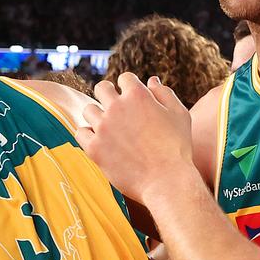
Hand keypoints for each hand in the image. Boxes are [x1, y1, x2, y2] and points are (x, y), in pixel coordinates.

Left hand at [76, 74, 195, 202]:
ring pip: (89, 110)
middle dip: (108, 93)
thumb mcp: (179, 115)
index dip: (129, 86)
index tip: (132, 96)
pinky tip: (100, 140)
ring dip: (98, 115)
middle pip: (101, 88)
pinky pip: (81, 132)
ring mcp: (103, 127)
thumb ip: (164, 93)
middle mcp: (117, 107)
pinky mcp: (94, 148)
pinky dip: (89, 134)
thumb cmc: (178, 147)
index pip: (124, 78)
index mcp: (138, 95)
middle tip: (115, 106)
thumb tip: (151, 80)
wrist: (167, 181)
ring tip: (109, 127)